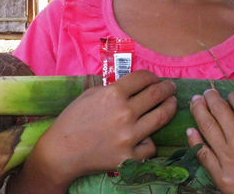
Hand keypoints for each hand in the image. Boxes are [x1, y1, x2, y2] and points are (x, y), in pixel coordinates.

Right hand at [10, 70, 176, 192]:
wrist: (61, 152)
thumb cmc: (72, 120)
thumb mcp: (89, 94)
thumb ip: (111, 88)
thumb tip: (131, 85)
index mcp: (113, 94)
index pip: (142, 78)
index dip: (152, 76)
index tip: (156, 78)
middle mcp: (125, 113)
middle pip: (156, 95)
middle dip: (167, 88)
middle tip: (171, 87)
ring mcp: (129, 136)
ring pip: (161, 118)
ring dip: (170, 107)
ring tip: (172, 104)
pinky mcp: (130, 157)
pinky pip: (150, 146)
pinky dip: (149, 141)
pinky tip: (146, 136)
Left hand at [186, 89, 233, 193]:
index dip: (233, 94)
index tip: (232, 95)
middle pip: (218, 109)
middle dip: (211, 97)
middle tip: (207, 92)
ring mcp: (226, 157)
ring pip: (206, 126)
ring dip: (198, 111)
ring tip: (195, 102)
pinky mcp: (220, 175)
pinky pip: (202, 153)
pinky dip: (193, 140)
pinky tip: (190, 130)